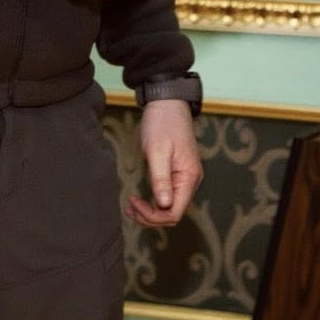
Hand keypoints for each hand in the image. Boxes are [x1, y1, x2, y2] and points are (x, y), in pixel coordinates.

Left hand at [124, 99, 201, 226]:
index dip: (154, 216)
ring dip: (150, 211)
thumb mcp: (158, 151)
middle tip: (129, 207)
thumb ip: (161, 179)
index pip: (174, 212)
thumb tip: (164, 206)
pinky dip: (153, 201)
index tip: (135, 203)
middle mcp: (190, 181)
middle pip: (172, 213)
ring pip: (169, 206)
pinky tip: (140, 199)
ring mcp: (185, 178)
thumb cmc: (163, 124)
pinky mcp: (177, 173)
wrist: (168, 103)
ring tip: (131, 205)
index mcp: (189, 177)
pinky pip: (168, 196)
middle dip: (150, 216)